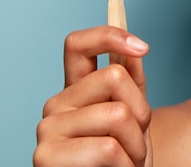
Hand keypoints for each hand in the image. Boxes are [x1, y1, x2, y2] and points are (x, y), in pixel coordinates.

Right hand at [33, 26, 151, 166]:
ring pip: (118, 114)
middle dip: (142, 111)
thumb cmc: (124, 159)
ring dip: (137, 144)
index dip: (110, 36)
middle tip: (135, 140)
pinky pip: (108, 149)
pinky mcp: (47, 159)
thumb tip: (132, 51)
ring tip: (126, 161)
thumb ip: (131, 84)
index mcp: (75, 91)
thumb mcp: (135, 118)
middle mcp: (55, 105)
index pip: (77, 44)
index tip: (143, 47)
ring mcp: (47, 131)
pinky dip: (126, 165)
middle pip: (115, 76)